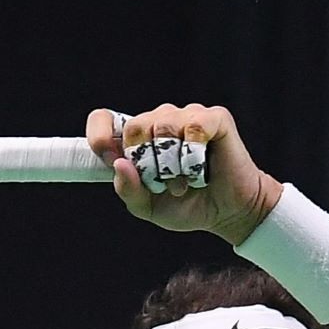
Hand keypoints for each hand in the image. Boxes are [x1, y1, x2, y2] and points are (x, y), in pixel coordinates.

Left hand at [84, 103, 282, 245]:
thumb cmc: (188, 205)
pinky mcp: (214, 118)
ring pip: (163, 126)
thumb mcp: (148, 208)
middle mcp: (159, 121)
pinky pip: (194, 126)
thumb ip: (128, 190)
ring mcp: (186, 116)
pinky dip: (195, 154)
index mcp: (138, 139)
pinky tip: (203, 167)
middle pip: (135, 126)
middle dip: (147, 163)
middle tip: (165, 183)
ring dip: (173, 164)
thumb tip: (119, 164)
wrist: (228, 212)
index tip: (110, 160)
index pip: (104, 119)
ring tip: (185, 180)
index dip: (100, 136)